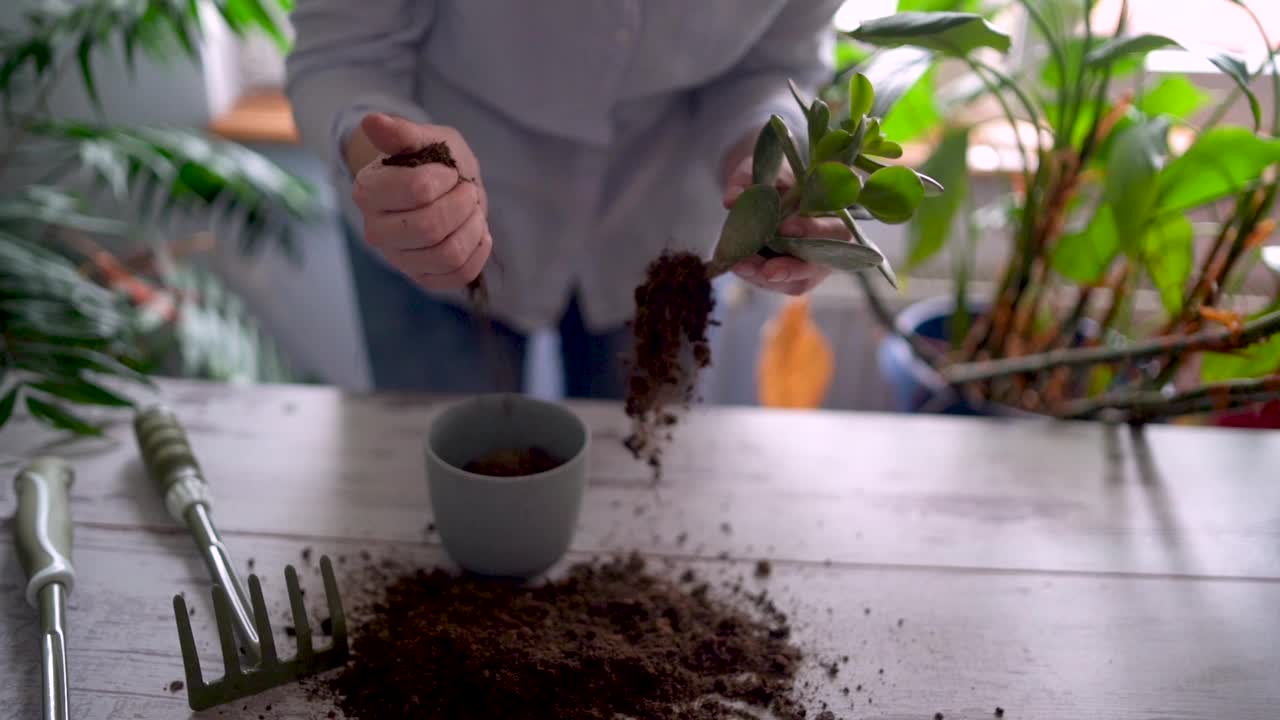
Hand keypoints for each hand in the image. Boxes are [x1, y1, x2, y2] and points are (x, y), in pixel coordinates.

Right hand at [349, 113, 490, 289]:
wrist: (444, 189)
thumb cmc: (432, 161)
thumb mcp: (424, 139)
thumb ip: (401, 132)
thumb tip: (372, 122)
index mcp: (368, 191)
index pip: (417, 190)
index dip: (444, 179)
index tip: (449, 172)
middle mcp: (376, 230)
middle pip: (430, 228)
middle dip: (462, 205)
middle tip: (467, 190)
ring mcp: (398, 258)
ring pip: (447, 255)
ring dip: (473, 227)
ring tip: (473, 210)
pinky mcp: (421, 277)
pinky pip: (458, 275)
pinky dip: (478, 251)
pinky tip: (476, 232)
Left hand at [721, 145, 837, 295]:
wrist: (770, 193)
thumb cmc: (775, 179)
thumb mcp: (763, 173)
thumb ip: (749, 183)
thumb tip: (732, 201)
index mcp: (835, 214)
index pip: (834, 229)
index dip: (812, 230)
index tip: (785, 227)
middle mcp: (831, 245)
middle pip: (820, 264)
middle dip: (792, 268)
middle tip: (767, 269)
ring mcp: (815, 264)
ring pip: (799, 281)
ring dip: (767, 276)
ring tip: (740, 265)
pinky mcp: (797, 278)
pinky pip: (781, 284)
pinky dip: (758, 277)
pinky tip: (740, 267)